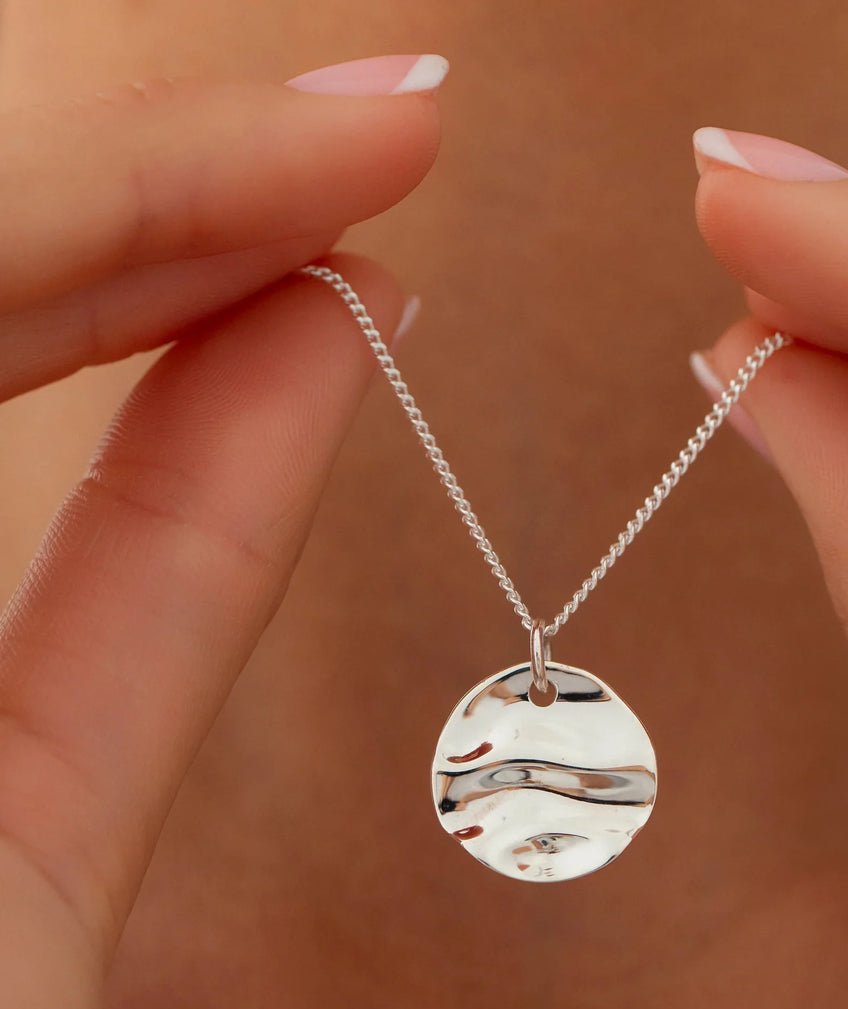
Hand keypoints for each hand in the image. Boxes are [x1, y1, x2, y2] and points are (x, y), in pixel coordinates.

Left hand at [0, 57, 441, 1008]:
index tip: (366, 121)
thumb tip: (282, 345)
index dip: (150, 169)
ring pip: (9, 442)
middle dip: (182, 196)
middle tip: (381, 131)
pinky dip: (218, 486)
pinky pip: (99, 620)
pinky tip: (325, 367)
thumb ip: (94, 595)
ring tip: (352, 221)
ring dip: (200, 308)